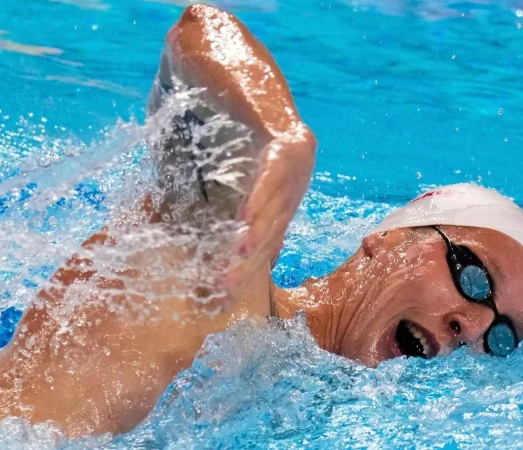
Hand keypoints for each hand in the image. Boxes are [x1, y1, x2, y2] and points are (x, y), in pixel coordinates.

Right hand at [225, 125, 315, 294]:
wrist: (297, 143)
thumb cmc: (279, 181)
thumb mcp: (267, 210)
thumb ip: (252, 234)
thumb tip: (235, 261)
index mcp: (277, 228)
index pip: (260, 258)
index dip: (245, 279)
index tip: (224, 300)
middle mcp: (281, 215)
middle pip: (263, 245)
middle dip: (245, 267)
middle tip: (226, 287)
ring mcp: (282, 192)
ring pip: (266, 219)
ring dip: (253, 237)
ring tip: (236, 255)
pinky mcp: (278, 167)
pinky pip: (267, 186)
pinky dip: (258, 201)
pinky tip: (246, 216)